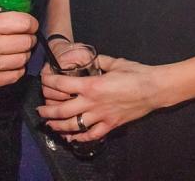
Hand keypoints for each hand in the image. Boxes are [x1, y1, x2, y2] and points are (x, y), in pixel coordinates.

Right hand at [0, 0, 37, 89]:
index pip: (24, 22)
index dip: (31, 22)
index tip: (29, 23)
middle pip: (27, 41)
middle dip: (29, 37)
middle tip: (24, 35)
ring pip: (23, 58)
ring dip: (24, 53)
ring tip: (17, 48)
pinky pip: (16, 75)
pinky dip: (17, 69)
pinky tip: (10, 62)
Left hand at [38, 55, 158, 140]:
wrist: (154, 88)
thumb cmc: (136, 73)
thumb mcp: (116, 62)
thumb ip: (100, 61)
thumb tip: (90, 58)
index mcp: (92, 84)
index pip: (63, 84)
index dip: (49, 81)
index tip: (44, 79)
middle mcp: (92, 102)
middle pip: (61, 110)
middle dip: (47, 110)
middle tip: (39, 109)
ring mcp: (100, 116)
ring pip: (72, 125)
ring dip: (57, 126)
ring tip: (50, 124)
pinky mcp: (109, 125)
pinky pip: (90, 134)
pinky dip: (78, 137)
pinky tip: (71, 136)